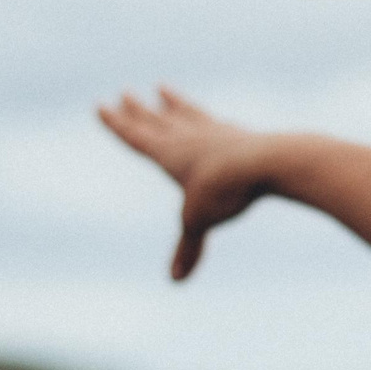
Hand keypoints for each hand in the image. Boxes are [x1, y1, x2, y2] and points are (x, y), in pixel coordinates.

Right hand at [96, 86, 285, 279]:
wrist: (269, 161)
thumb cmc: (226, 189)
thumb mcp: (200, 220)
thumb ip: (188, 248)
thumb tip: (175, 280)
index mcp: (169, 154)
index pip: (136, 136)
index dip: (117, 123)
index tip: (101, 106)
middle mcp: (188, 137)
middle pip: (157, 120)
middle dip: (139, 110)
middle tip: (125, 93)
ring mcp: (215, 131)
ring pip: (187, 113)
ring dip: (173, 102)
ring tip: (162, 89)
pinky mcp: (240, 134)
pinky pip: (217, 122)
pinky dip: (208, 119)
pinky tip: (212, 118)